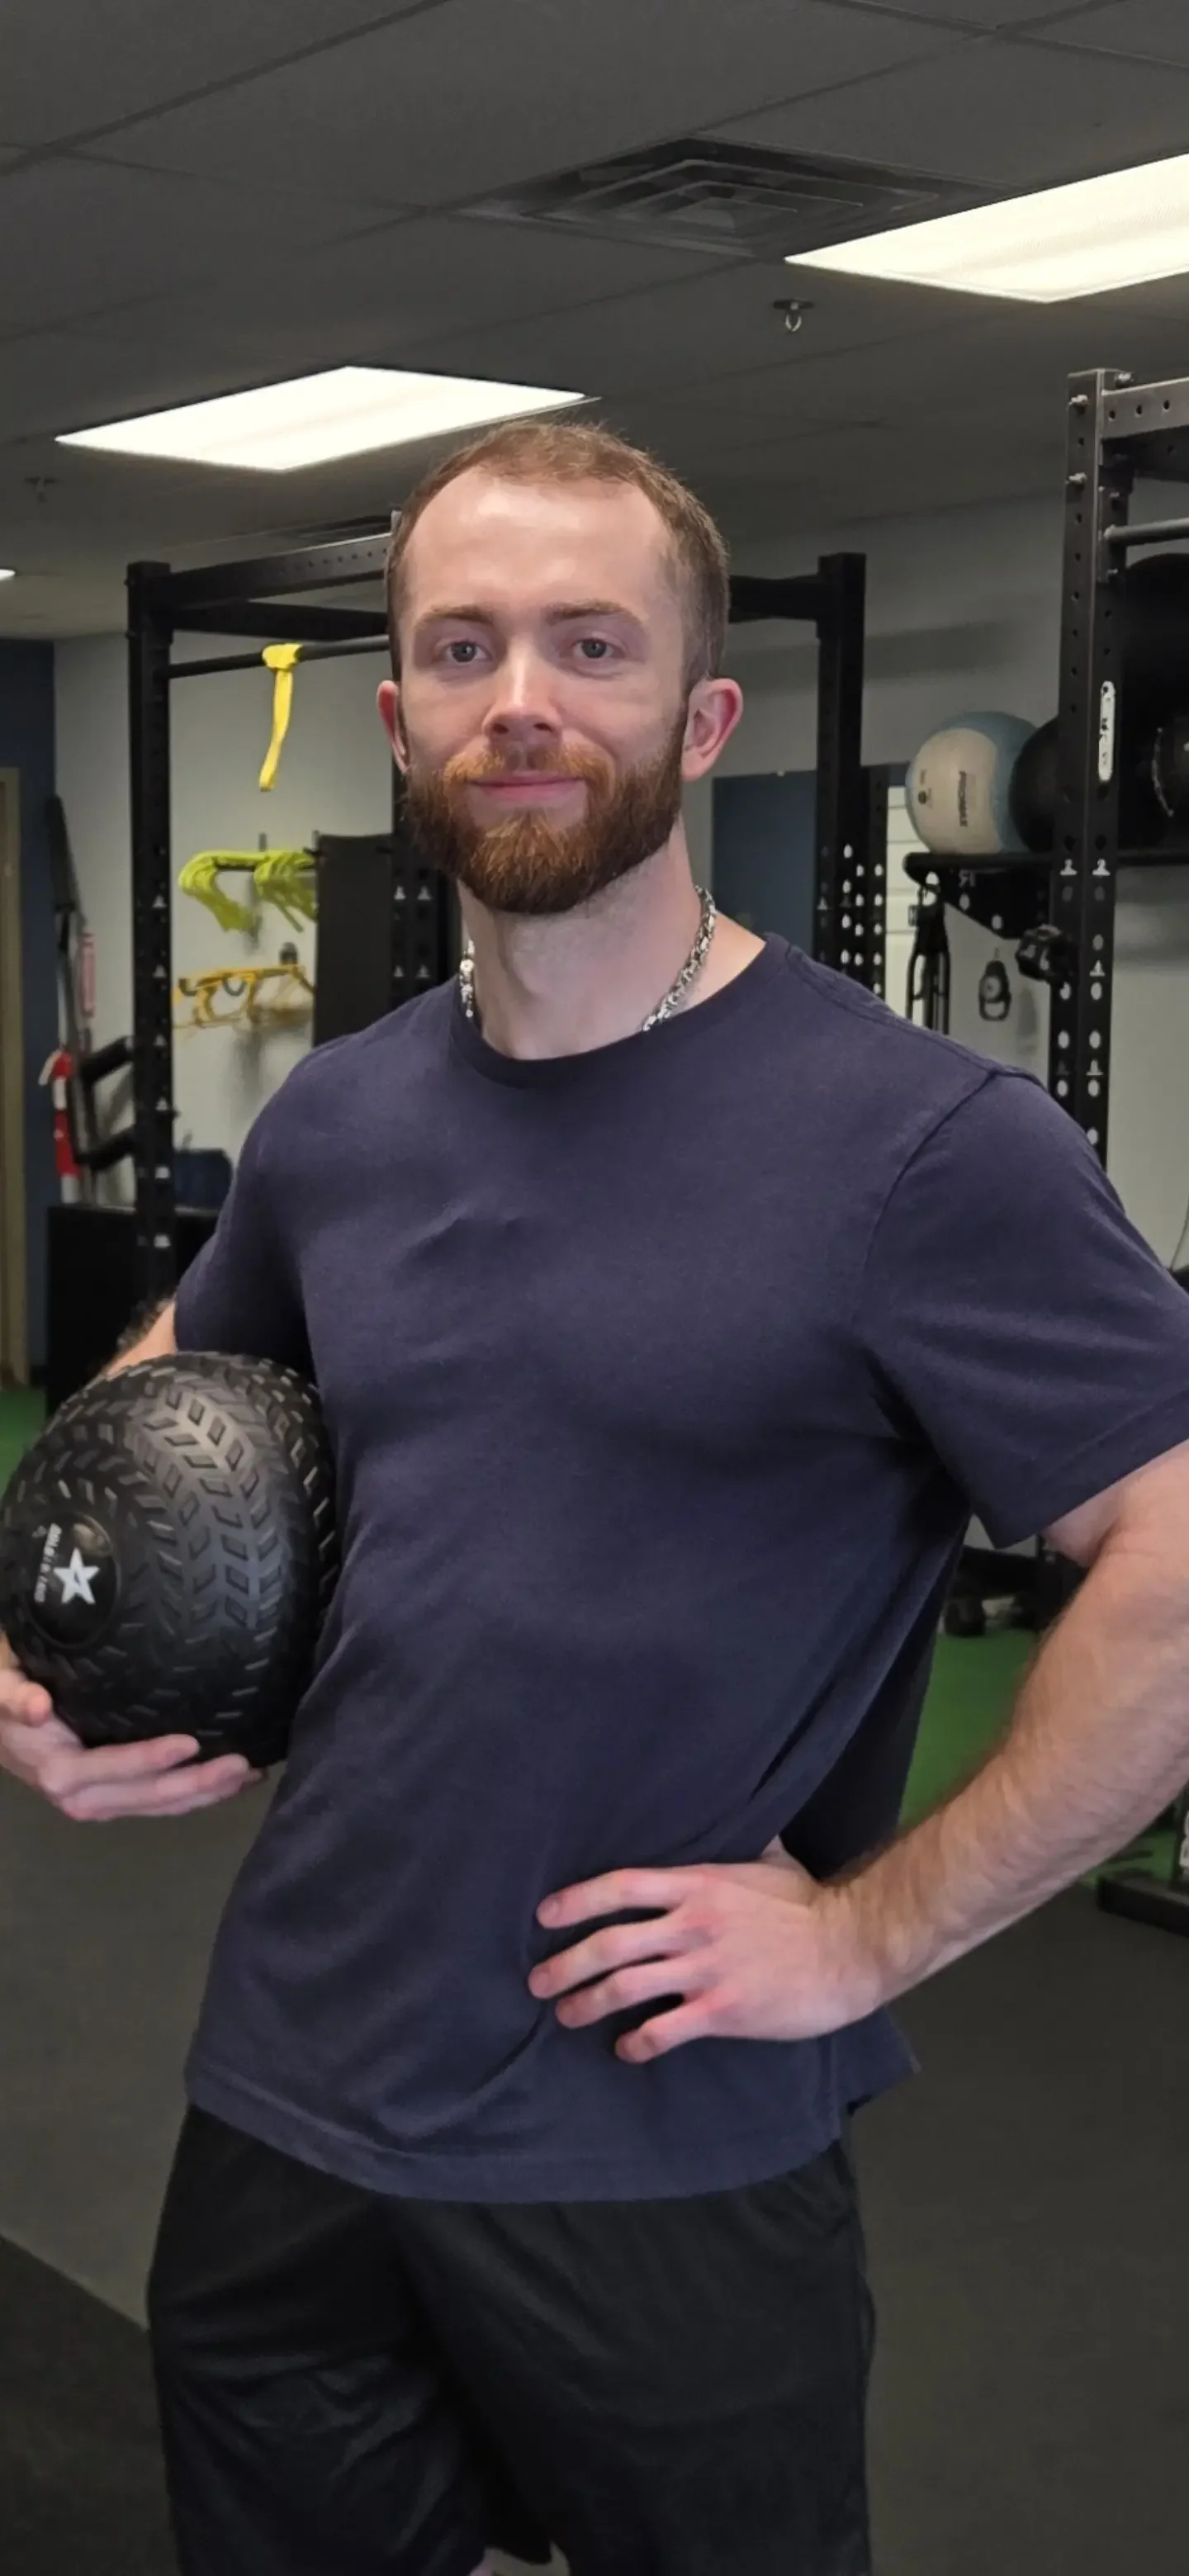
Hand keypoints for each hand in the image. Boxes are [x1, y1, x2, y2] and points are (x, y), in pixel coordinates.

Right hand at [0, 1640, 264, 1821]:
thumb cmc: (7, 1692)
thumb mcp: (0, 1686)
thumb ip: (13, 1695)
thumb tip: (37, 1708)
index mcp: (59, 1771)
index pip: (113, 1768)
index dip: (150, 1759)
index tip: (190, 1741)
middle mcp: (82, 1797)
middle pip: (149, 1795)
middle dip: (197, 1783)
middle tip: (243, 1762)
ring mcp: (101, 1803)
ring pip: (162, 1806)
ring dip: (207, 1794)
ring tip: (251, 1774)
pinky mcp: (116, 1799)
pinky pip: (160, 1802)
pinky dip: (198, 1795)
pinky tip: (234, 1782)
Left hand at [530, 1837, 883, 2062]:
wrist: (849, 1948)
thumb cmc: (809, 1905)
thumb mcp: (770, 1862)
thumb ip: (740, 1847)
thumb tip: (736, 1822)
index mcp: (698, 1884)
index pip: (621, 1886)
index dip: (577, 1901)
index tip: (544, 1916)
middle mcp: (692, 1924)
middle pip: (610, 1943)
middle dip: (566, 1964)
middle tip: (538, 1981)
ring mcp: (705, 1969)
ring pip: (625, 1987)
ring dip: (587, 2004)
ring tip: (566, 2016)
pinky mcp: (722, 2011)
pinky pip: (664, 2030)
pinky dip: (637, 2043)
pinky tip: (626, 2049)